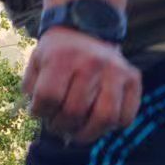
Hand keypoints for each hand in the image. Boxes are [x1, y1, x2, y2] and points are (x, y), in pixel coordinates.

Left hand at [23, 27, 141, 143]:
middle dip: (61, 127)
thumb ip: (32, 90)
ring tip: (77, 133)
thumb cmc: (57, 54)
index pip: (49, 97)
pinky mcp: (133, 78)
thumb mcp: (36, 63)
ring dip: (87, 134)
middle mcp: (91, 62)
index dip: (40, 112)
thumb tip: (40, 117)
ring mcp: (115, 70)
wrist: (86, 29)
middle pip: (75, 112)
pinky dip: (112, 127)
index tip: (39, 112)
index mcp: (62, 57)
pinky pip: (126, 116)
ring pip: (105, 118)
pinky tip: (98, 122)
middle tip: (57, 126)